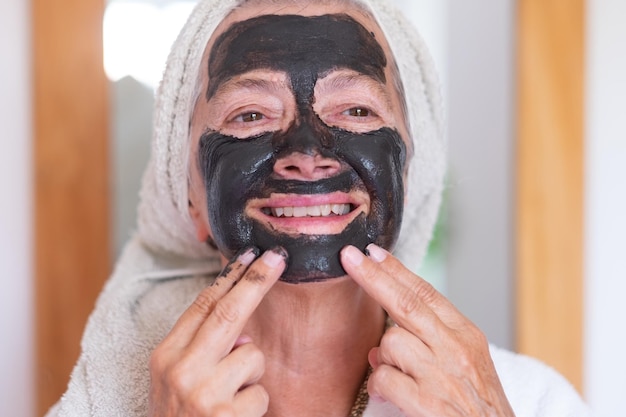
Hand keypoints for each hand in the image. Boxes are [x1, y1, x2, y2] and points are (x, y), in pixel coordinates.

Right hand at [148, 247, 286, 416]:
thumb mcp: (174, 381)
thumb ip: (200, 351)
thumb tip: (243, 333)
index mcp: (165, 356)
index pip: (201, 306)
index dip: (229, 277)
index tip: (249, 255)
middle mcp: (179, 370)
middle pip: (228, 313)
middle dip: (257, 280)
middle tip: (278, 257)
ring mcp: (201, 393)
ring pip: (252, 356)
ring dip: (252, 375)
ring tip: (231, 397)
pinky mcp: (225, 416)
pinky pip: (260, 392)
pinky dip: (254, 404)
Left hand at [341, 244, 514, 416]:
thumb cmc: (479, 407)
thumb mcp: (464, 365)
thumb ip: (428, 345)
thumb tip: (382, 341)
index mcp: (466, 335)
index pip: (426, 293)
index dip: (396, 270)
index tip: (373, 252)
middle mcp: (456, 349)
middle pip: (406, 303)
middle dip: (373, 276)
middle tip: (348, 256)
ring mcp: (442, 375)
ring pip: (391, 342)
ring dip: (384, 359)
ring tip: (396, 378)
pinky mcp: (428, 403)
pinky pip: (384, 378)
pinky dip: (380, 386)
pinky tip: (388, 396)